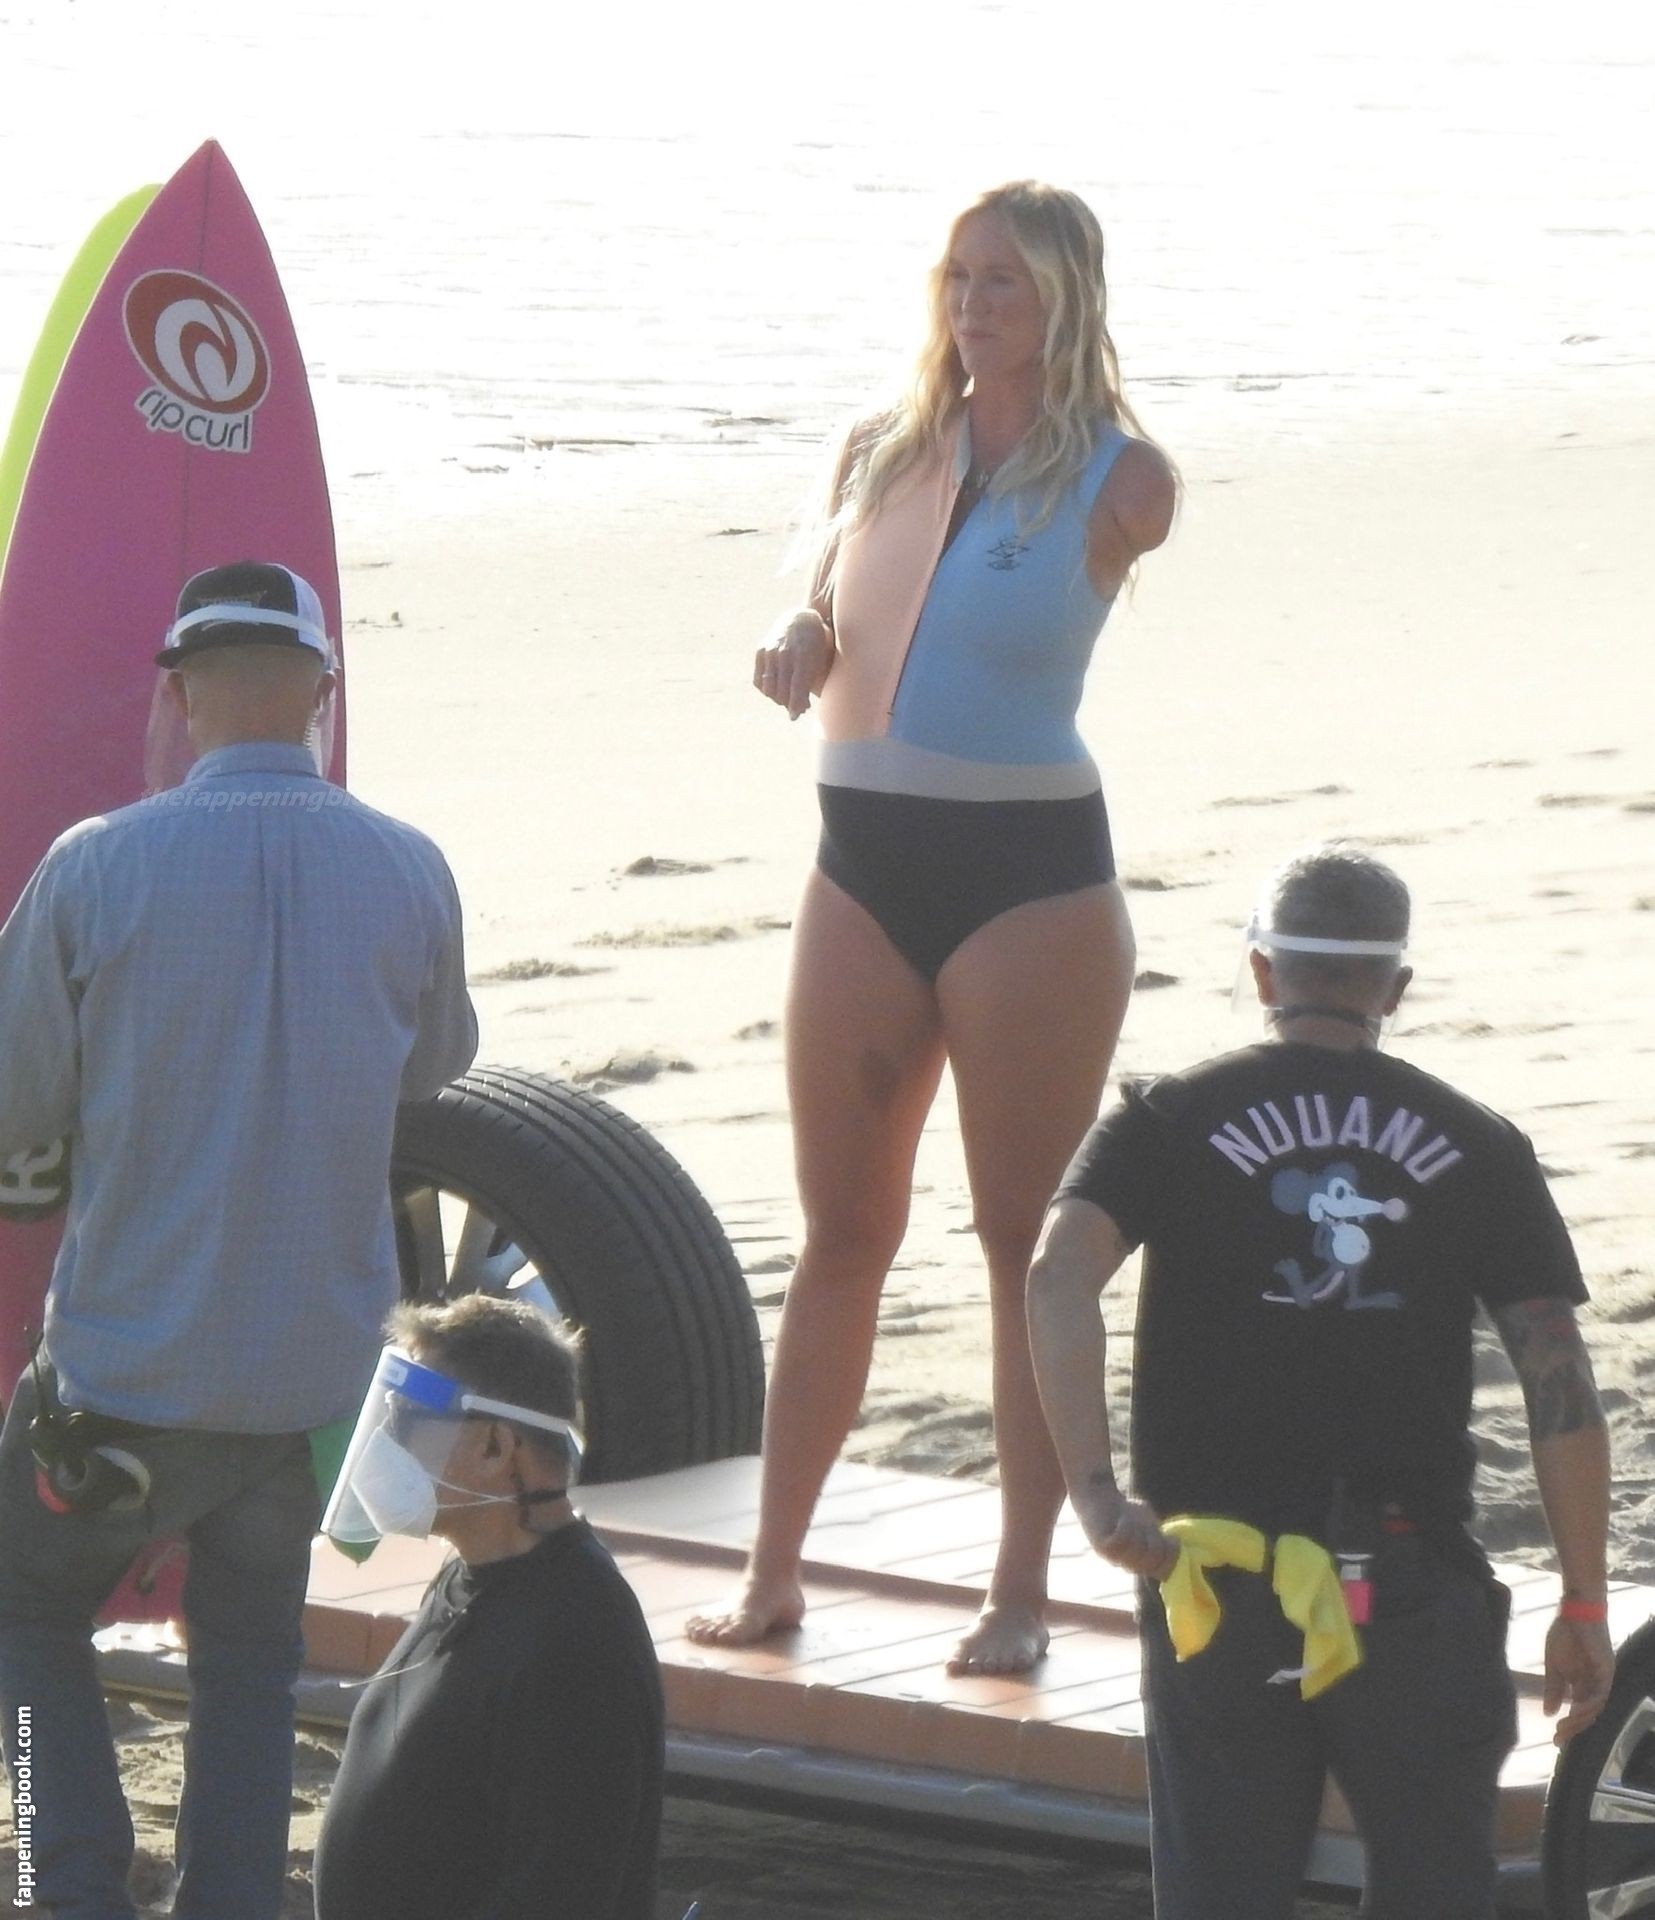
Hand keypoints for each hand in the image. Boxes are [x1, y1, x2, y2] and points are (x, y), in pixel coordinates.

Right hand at [753, 610, 832, 719]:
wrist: (800, 620)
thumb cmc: (814, 647)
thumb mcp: (818, 664)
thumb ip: (808, 687)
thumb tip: (798, 712)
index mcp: (803, 655)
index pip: (797, 686)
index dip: (795, 704)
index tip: (794, 716)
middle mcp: (784, 652)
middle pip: (781, 690)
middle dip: (788, 703)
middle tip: (795, 707)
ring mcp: (770, 651)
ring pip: (768, 688)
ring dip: (777, 698)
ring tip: (787, 697)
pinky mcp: (760, 651)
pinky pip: (759, 681)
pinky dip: (767, 689)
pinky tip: (776, 688)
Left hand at [1076, 1479, 1178, 1579]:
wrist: (1096, 1497)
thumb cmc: (1125, 1511)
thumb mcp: (1148, 1525)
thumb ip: (1159, 1537)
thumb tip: (1176, 1548)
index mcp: (1142, 1563)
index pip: (1164, 1571)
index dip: (1172, 1555)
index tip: (1173, 1539)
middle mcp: (1129, 1565)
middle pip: (1153, 1560)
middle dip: (1156, 1539)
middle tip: (1147, 1525)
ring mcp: (1115, 1558)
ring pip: (1139, 1549)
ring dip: (1140, 1530)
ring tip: (1131, 1520)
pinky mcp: (1102, 1547)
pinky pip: (1123, 1539)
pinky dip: (1126, 1525)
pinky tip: (1122, 1519)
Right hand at [1544, 1612, 1615, 1745]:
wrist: (1575, 1610)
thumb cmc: (1565, 1634)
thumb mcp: (1553, 1665)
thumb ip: (1553, 1689)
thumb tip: (1548, 1713)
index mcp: (1583, 1685)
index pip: (1578, 1712)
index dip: (1568, 1727)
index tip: (1554, 1741)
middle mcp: (1595, 1686)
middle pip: (1588, 1715)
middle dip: (1573, 1729)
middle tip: (1558, 1740)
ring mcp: (1602, 1679)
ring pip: (1596, 1708)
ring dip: (1581, 1720)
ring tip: (1565, 1728)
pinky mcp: (1606, 1670)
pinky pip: (1601, 1693)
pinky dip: (1589, 1703)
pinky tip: (1576, 1710)